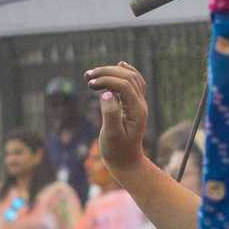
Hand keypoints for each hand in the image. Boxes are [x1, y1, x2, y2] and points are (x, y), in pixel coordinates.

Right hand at [85, 61, 149, 175]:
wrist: (126, 162)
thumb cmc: (117, 151)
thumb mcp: (111, 135)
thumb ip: (110, 114)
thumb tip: (107, 93)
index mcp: (137, 110)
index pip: (125, 85)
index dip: (107, 80)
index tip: (89, 84)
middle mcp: (140, 104)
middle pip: (129, 78)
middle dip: (108, 73)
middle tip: (88, 75)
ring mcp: (138, 104)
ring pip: (131, 78)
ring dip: (113, 71)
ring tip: (93, 73)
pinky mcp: (133, 106)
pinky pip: (133, 83)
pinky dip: (125, 73)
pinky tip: (120, 65)